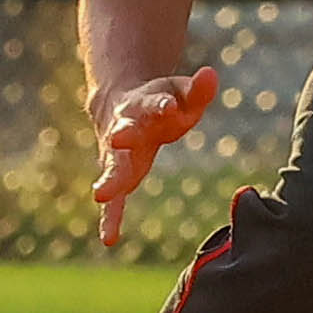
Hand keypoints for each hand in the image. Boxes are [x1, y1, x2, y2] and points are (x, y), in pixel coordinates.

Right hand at [90, 66, 221, 247]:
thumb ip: (198, 89)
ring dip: (109, 178)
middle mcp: (125, 129)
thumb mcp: (180, 92)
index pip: (153, 104)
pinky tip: (109, 238)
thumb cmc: (160, 102)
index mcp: (143, 106)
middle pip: (123, 133)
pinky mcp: (118, 175)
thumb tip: (211, 73)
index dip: (162, 104)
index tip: (168, 105)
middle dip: (123, 135)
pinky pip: (114, 200)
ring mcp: (118, 154)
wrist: (120, 107)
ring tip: (101, 194)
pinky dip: (111, 217)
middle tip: (118, 138)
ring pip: (113, 166)